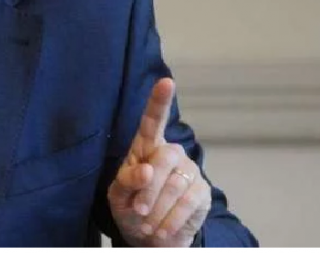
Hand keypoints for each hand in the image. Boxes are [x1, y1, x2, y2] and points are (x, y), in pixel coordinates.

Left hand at [108, 78, 210, 246]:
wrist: (152, 237)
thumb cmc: (131, 208)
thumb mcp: (118, 195)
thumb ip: (127, 180)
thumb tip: (146, 170)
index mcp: (145, 148)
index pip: (153, 122)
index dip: (159, 102)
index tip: (167, 82)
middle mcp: (171, 154)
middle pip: (163, 158)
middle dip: (148, 189)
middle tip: (138, 211)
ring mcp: (189, 171)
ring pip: (175, 185)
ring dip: (157, 210)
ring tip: (147, 224)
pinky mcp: (202, 192)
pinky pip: (188, 203)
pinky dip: (171, 220)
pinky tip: (162, 229)